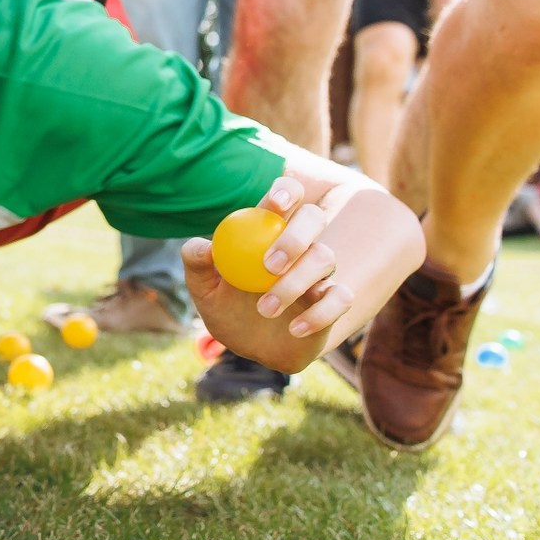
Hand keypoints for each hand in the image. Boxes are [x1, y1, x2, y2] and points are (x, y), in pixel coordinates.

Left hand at [182, 171, 424, 373]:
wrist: (249, 347)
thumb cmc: (226, 308)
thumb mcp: (204, 289)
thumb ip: (197, 264)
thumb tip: (204, 247)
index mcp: (268, 230)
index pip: (287, 195)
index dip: (287, 191)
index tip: (276, 204)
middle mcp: (300, 245)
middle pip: (314, 217)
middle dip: (295, 236)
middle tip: (269, 266)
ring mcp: (319, 272)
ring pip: (326, 258)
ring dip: (295, 283)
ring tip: (265, 308)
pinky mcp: (334, 301)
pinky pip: (342, 298)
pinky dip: (320, 314)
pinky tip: (294, 328)